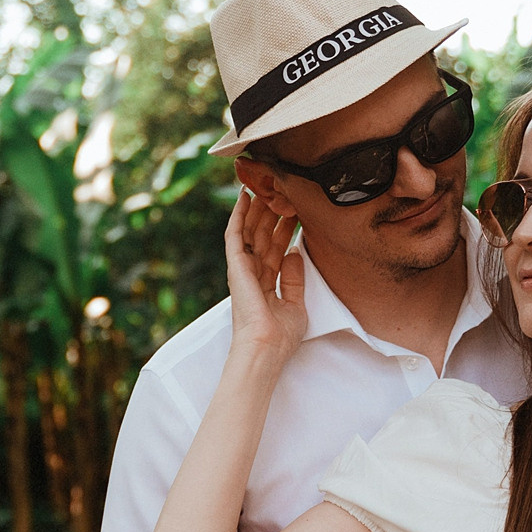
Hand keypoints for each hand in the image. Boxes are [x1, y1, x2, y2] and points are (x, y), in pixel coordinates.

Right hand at [225, 189, 305, 366]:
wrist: (267, 347)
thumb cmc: (281, 337)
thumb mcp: (296, 305)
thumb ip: (295, 279)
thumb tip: (294, 252)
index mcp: (266, 284)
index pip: (276, 248)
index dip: (285, 228)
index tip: (296, 210)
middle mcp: (253, 273)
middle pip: (262, 235)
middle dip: (272, 212)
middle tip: (282, 190)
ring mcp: (243, 268)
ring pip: (250, 229)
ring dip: (258, 207)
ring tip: (266, 184)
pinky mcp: (235, 265)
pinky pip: (235, 233)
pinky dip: (239, 214)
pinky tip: (245, 196)